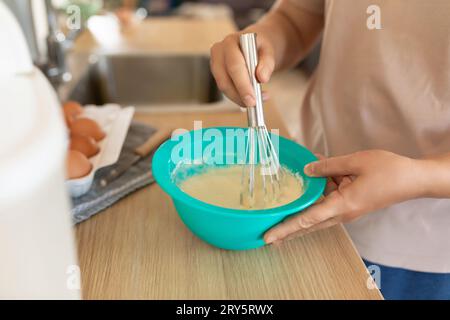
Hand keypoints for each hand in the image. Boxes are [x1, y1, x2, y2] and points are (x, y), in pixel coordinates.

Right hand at [210, 31, 274, 106]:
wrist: (253, 44)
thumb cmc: (259, 46)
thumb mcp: (268, 49)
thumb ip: (267, 62)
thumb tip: (262, 78)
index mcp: (230, 43)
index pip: (234, 66)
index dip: (242, 84)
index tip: (252, 98)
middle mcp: (218, 52)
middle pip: (225, 79)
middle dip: (239, 95)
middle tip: (253, 104)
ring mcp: (215, 64)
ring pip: (224, 87)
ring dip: (239, 98)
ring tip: (256, 101)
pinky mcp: (218, 74)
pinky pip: (226, 89)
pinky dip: (238, 96)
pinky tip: (250, 97)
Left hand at [264, 150, 426, 243]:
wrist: (413, 179)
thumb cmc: (389, 171)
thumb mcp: (355, 162)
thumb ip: (328, 166)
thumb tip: (307, 169)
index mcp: (343, 204)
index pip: (307, 219)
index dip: (286, 228)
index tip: (269, 237)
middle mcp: (342, 212)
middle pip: (308, 223)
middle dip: (287, 229)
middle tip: (267, 236)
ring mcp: (346, 208)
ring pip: (316, 212)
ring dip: (300, 209)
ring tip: (279, 209)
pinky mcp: (349, 202)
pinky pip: (328, 199)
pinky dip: (318, 189)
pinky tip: (310, 173)